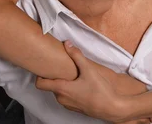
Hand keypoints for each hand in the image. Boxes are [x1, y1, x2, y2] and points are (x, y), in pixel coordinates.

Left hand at [35, 40, 151, 122]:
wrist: (111, 107)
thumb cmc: (99, 90)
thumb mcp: (89, 70)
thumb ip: (77, 56)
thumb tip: (67, 44)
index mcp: (61, 89)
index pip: (40, 84)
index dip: (40, 75)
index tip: (46, 67)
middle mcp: (61, 98)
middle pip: (51, 86)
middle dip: (56, 77)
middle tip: (64, 67)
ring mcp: (67, 104)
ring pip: (60, 92)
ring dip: (64, 84)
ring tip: (75, 75)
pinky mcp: (75, 108)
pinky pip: (67, 97)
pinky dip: (70, 91)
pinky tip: (82, 85)